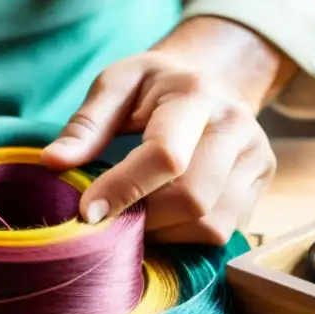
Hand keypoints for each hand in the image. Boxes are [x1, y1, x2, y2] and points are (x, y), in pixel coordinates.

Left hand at [40, 20, 287, 244]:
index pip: (165, 155)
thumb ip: (86, 124)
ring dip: (166, 233)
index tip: (87, 213)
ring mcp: (256, 157)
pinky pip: (225, 233)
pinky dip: (186, 237)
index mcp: (194, 94)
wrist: (215, 75)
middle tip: (112, 218)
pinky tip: (164, 221)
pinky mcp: (262, 184)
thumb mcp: (116, 84)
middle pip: (193, 199)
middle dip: (144, 218)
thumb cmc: (154, 84)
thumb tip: (53, 163)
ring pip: (212, 225)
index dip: (123, 190)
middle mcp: (235, 126)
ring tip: (138, 217)